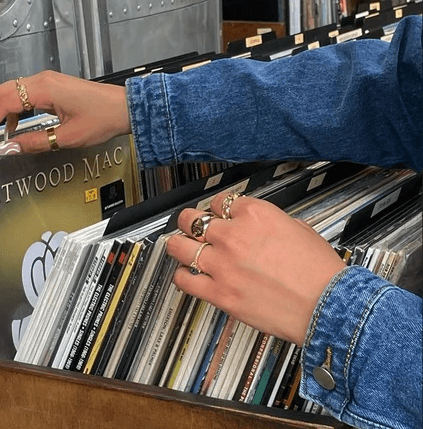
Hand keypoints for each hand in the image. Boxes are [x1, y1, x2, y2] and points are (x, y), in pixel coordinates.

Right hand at [0, 70, 130, 152]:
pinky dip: (10, 111)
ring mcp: (45, 82)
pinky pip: (21, 96)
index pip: (2, 103)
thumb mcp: (67, 137)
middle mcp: (41, 81)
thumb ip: (35, 142)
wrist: (125, 108)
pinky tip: (11, 129)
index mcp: (43, 89)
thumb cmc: (103, 118)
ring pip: (8, 93)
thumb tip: (10, 149)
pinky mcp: (50, 88)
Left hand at [166, 192, 345, 345]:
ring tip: (180, 246)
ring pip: (179, 246)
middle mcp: (234, 237)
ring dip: (178, 245)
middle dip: (190, 221)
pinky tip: (186, 275)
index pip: (221, 202)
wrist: (328, 306)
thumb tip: (259, 225)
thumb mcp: (300, 229)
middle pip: (192, 219)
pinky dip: (181, 276)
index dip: (218, 209)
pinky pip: (184, 280)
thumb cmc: (320, 273)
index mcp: (256, 216)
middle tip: (190, 226)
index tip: (217, 215)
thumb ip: (272, 223)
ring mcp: (223, 265)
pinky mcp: (219, 293)